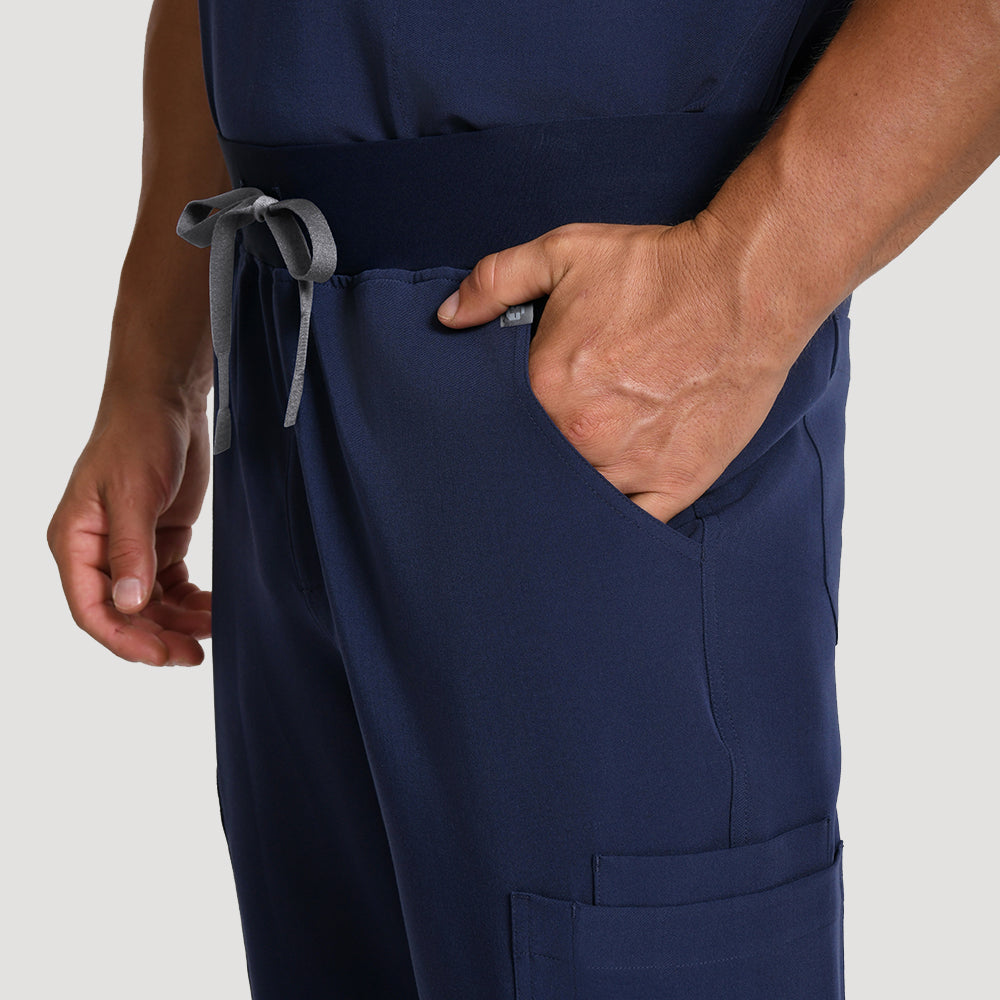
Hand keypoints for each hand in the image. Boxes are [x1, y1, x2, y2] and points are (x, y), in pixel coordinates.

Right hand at [47, 388, 212, 665]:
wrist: (168, 401)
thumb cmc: (138, 437)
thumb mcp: (133, 494)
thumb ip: (132, 552)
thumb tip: (129, 606)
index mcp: (75, 542)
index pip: (91, 608)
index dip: (125, 639)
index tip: (161, 655)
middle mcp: (98, 551)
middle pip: (124, 613)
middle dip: (158, 637)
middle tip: (195, 656)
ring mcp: (131, 548)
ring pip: (151, 604)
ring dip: (179, 622)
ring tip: (212, 630)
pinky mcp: (160, 540)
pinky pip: (172, 584)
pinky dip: (191, 600)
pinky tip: (213, 608)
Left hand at [437, 218, 807, 522]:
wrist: (745, 286)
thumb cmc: (656, 270)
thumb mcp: (564, 252)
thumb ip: (495, 281)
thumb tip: (447, 317)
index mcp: (547, 391)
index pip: (500, 430)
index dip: (500, 429)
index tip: (508, 426)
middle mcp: (585, 439)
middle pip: (538, 470)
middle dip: (534, 462)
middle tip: (546, 449)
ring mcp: (633, 468)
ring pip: (581, 501)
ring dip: (572, 493)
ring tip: (574, 479)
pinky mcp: (677, 483)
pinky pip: (635, 525)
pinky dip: (619, 524)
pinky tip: (606, 515)